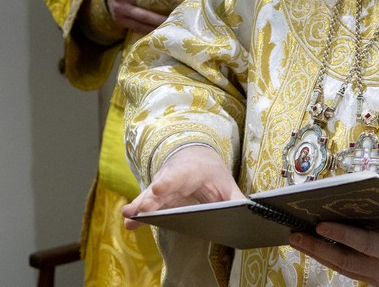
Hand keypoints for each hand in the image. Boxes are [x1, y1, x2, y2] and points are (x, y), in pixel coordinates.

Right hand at [107, 0, 167, 33]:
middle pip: (145, 4)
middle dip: (161, 12)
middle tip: (177, 15)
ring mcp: (119, 9)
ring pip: (142, 18)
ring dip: (157, 23)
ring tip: (171, 24)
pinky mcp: (119, 20)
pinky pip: (137, 27)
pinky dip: (150, 29)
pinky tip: (160, 29)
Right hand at [122, 145, 243, 229]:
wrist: (193, 156)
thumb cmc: (211, 172)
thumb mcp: (226, 183)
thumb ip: (235, 199)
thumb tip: (251, 213)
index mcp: (191, 171)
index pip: (179, 176)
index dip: (169, 183)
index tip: (159, 188)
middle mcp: (173, 177)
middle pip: (160, 189)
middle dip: (151, 200)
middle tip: (141, 209)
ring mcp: (162, 187)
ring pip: (149, 197)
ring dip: (139, 207)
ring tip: (128, 216)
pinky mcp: (156, 197)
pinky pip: (146, 205)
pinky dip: (138, 213)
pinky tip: (129, 222)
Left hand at [289, 223, 378, 286]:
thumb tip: (356, 206)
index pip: (367, 245)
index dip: (343, 235)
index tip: (321, 224)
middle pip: (346, 261)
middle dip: (317, 248)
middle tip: (293, 233)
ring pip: (344, 268)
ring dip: (319, 254)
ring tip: (297, 238)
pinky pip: (353, 271)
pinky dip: (334, 258)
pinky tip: (318, 247)